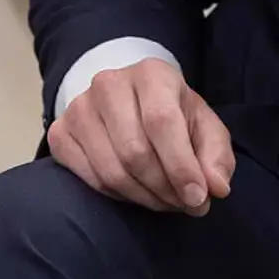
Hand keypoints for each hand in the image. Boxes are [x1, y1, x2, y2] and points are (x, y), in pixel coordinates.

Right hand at [48, 58, 233, 214]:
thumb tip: (216, 187)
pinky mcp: (61, 133)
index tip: (198, 198)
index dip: (181, 166)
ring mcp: (79, 108)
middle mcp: (109, 84)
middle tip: (184, 205)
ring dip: (144, 197)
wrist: (130, 100)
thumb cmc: (172, 114)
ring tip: (164, 201)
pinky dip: (119, 196)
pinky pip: (91, 180)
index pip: (162, 122)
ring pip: (112, 171)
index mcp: (151, 74)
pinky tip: (137, 192)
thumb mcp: (204, 127)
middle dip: (164, 188)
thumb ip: (216, 156)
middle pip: (135, 152)